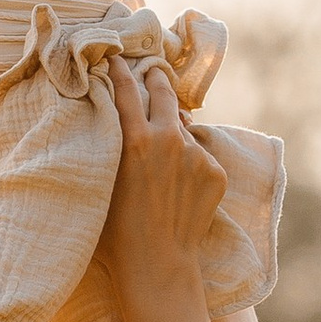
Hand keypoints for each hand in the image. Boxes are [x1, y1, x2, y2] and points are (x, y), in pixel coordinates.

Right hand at [101, 52, 224, 321]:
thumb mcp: (106, 180)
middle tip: (153, 71)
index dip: (120, 70)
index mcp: (135, 139)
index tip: (117, 57)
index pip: (126, 89)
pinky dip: (190, 162)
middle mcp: (168, 139)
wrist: (157, 264)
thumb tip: (133, 120)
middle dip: (157, 77)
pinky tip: (177, 186)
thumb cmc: (119, 230)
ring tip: (163, 149)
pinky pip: (199, 155)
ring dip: (173, 129)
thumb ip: (119, 144)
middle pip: (164, 92)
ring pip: (183, 127)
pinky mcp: (214, 172)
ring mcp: (195, 155)